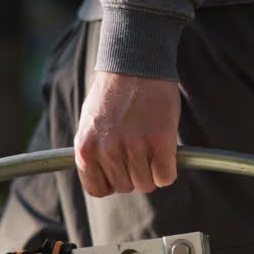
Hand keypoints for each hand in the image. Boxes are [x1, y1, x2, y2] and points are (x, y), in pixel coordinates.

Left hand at [74, 71, 179, 196]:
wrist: (134, 63)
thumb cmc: (113, 91)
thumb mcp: (90, 123)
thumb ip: (94, 151)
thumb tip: (102, 175)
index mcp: (86, 148)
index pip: (97, 189)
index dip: (111, 183)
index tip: (120, 172)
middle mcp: (107, 151)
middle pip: (125, 187)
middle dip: (134, 174)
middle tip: (139, 151)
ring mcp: (134, 147)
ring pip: (147, 184)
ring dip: (152, 171)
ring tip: (150, 147)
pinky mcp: (160, 142)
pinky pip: (165, 176)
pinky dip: (167, 169)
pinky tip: (164, 152)